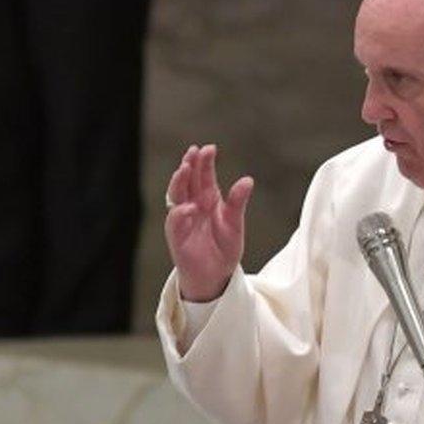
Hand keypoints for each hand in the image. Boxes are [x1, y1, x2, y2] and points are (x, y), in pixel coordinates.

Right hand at [164, 144, 253, 301]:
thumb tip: (248, 180)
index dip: (204, 162)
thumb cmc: (224, 246)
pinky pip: (175, 223)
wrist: (216, 274)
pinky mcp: (177, 237)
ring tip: (185, 169)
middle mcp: (192, 205)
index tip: (209, 148)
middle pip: (188, 181)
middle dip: (189, 165)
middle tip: (194, 151)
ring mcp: (183, 220)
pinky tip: (188, 207)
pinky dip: (180, 214)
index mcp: (207, 199)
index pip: (203, 176)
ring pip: (176, 197)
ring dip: (179, 183)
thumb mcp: (235, 222)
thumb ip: (238, 201)